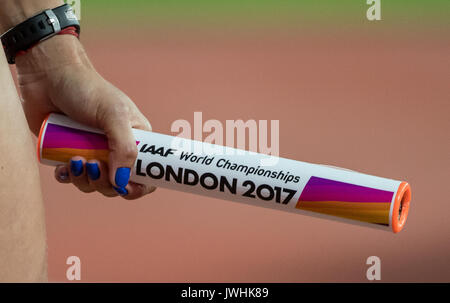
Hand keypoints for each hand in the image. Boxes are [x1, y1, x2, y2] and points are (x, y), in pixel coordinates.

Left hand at [15, 35, 155, 198]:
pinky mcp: (69, 154)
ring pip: (94, 183)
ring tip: (74, 160)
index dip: (140, 186)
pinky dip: (67, 177)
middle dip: (105, 182)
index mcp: (136, 139)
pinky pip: (72, 177)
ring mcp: (92, 152)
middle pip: (118, 183)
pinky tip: (62, 167)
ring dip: (84, 180)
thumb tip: (120, 182)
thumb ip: (124, 148)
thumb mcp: (114, 115)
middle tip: (93, 166)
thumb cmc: (86, 89)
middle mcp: (116, 148)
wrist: (48, 75)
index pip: (147, 172)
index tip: (125, 188)